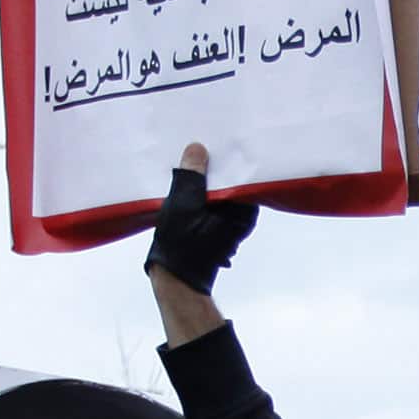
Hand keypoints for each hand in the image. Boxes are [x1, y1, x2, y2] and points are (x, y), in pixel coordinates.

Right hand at [147, 144, 258, 293]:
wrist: (174, 281)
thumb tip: (198, 148)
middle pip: (230, 180)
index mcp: (244, 212)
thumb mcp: (183, 204)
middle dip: (215, 164)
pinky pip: (207, 201)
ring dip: (203, 177)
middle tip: (200, 142)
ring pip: (216, 190)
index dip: (230, 155)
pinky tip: (183, 179)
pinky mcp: (211, 225)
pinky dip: (197, 191)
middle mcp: (240, 217)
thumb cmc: (181, 246)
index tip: (219, 137)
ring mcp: (226, 222)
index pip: (243, 174)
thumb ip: (191, 176)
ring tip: (190, 156)